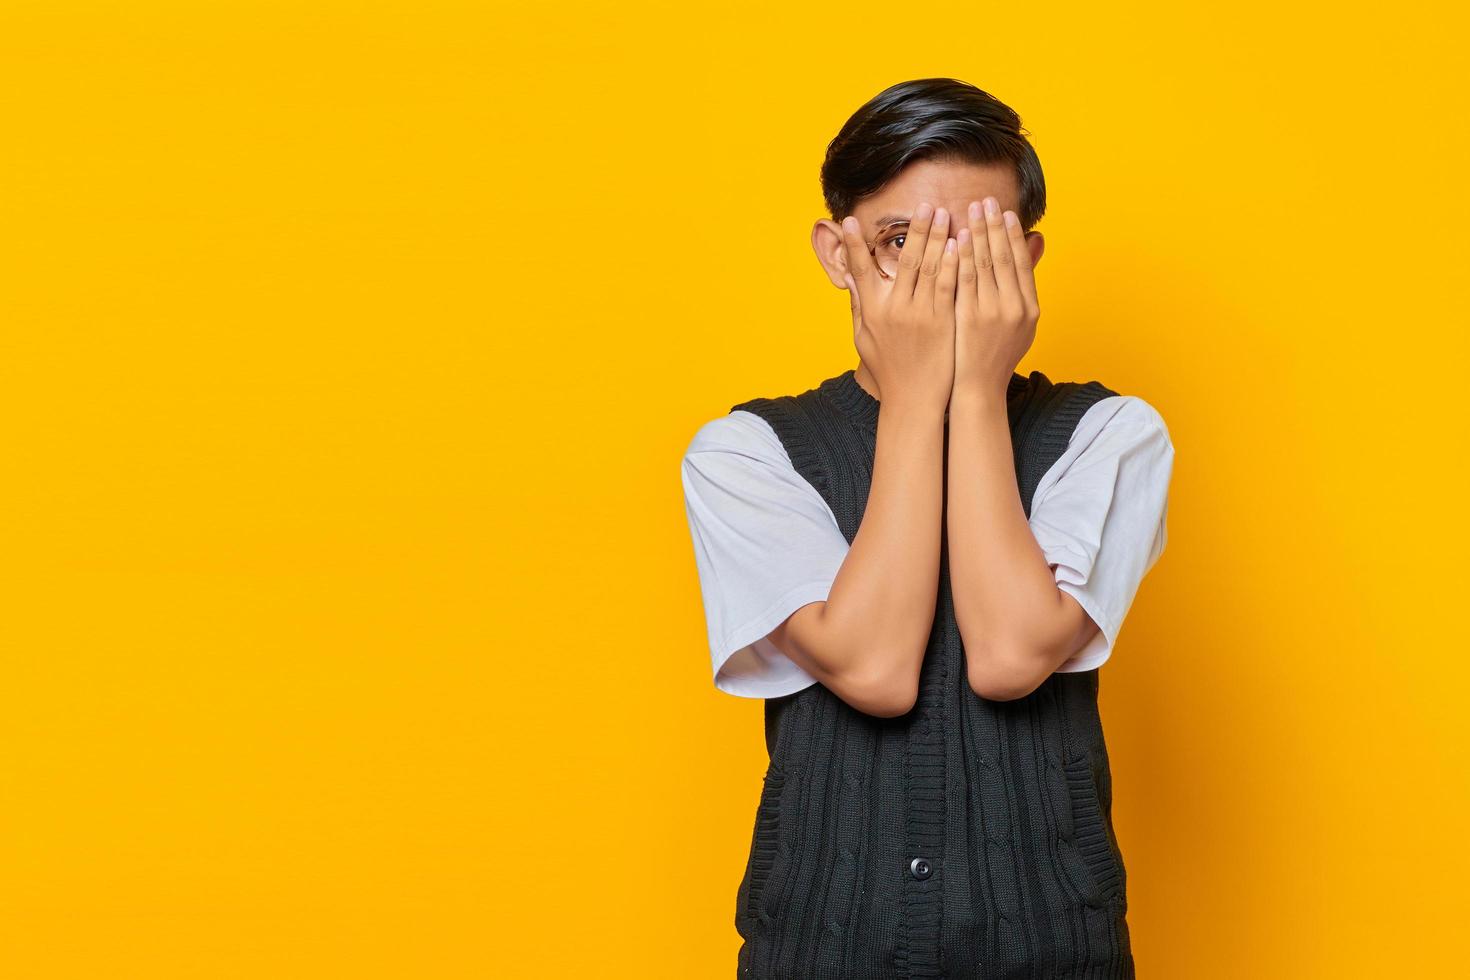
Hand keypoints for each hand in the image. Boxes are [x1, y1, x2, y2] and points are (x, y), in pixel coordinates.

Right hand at [839, 202, 958, 414]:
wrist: (914, 399)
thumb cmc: (889, 369)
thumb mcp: (865, 338)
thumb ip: (860, 304)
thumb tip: (850, 276)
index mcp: (872, 312)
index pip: (860, 270)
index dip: (856, 245)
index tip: (852, 222)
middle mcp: (894, 310)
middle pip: (905, 261)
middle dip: (915, 230)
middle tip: (923, 205)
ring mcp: (920, 315)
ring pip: (930, 267)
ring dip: (938, 238)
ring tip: (945, 214)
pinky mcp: (942, 322)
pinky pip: (949, 285)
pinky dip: (953, 262)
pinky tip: (958, 243)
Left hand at [954, 197, 1038, 398]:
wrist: (978, 388)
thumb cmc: (996, 354)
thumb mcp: (1020, 322)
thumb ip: (1024, 283)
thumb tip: (1036, 243)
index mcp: (1030, 307)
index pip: (1020, 262)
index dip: (1012, 235)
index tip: (1003, 212)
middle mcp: (1015, 308)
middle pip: (1003, 258)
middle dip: (994, 227)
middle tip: (985, 201)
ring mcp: (992, 313)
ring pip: (985, 265)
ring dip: (978, 235)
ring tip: (970, 211)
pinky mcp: (970, 319)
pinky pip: (965, 281)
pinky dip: (962, 258)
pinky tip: (956, 239)